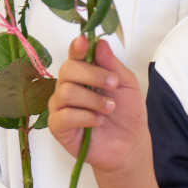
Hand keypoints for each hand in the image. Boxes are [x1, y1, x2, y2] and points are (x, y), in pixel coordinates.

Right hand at [47, 38, 148, 176]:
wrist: (129, 144)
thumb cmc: (126, 112)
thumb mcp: (126, 84)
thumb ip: (112, 64)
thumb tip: (100, 43)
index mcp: (84, 72)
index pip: (74, 54)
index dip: (77, 47)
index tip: (84, 43)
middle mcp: (68, 86)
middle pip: (68, 69)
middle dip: (93, 74)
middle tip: (113, 85)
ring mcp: (61, 106)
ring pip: (66, 92)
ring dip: (93, 99)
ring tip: (109, 108)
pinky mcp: (58, 126)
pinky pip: (64, 115)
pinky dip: (85, 117)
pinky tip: (97, 121)